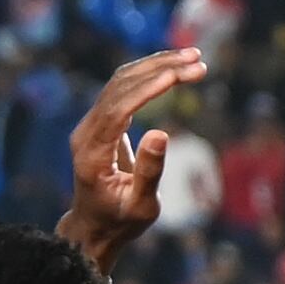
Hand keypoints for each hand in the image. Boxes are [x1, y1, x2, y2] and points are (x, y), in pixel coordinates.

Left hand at [59, 45, 207, 271]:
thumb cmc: (121, 221)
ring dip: (156, 66)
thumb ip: (149, 172)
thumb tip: (161, 133)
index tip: (177, 75)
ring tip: (193, 58)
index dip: (147, 89)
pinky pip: (123, 89)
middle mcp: (86, 132)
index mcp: (92, 154)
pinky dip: (149, 75)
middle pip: (119, 87)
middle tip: (198, 61)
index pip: (118, 110)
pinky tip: (174, 68)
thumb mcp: (141, 207)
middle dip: (159, 69)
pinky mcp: (101, 121)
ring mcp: (91, 124)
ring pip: (121, 82)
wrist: (95, 225)